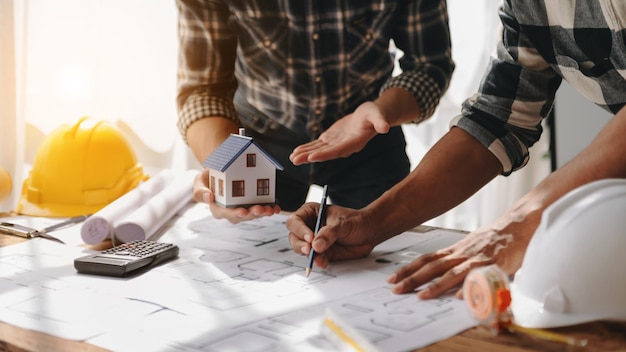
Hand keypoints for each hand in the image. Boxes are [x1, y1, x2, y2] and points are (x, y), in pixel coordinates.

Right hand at [193, 169, 280, 223]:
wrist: (219, 172)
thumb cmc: (208, 178)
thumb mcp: (199, 181)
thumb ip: (200, 190)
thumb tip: (209, 197)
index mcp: (217, 208)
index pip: (225, 213)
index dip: (234, 213)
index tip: (242, 211)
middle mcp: (230, 211)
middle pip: (242, 216)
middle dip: (252, 214)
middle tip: (260, 209)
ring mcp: (242, 208)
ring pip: (253, 214)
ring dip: (262, 213)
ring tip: (270, 209)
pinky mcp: (251, 204)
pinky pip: (261, 209)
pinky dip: (269, 209)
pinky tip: (275, 208)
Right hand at [286, 202, 375, 269]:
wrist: (369, 232)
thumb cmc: (356, 221)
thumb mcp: (342, 223)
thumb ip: (329, 233)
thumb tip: (316, 245)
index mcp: (310, 213)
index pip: (295, 221)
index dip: (300, 230)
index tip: (310, 238)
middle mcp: (309, 227)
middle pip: (294, 237)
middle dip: (300, 245)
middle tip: (310, 250)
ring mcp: (314, 241)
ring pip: (302, 250)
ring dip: (309, 255)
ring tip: (319, 258)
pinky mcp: (321, 253)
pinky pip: (314, 259)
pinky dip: (318, 262)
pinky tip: (324, 262)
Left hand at [290, 101, 389, 164]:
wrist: (370, 116)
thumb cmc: (375, 114)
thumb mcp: (377, 114)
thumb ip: (380, 122)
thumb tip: (385, 127)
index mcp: (354, 142)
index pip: (337, 150)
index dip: (324, 154)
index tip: (312, 157)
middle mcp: (344, 146)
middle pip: (325, 153)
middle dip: (310, 156)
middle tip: (295, 160)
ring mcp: (336, 143)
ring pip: (318, 150)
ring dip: (305, 154)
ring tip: (292, 158)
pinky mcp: (331, 139)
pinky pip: (317, 145)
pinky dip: (307, 148)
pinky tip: (296, 152)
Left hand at [386, 212, 538, 298]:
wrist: (519, 224)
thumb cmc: (495, 238)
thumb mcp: (471, 246)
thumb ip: (458, 259)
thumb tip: (443, 273)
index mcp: (455, 250)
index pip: (427, 259)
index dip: (409, 269)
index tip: (393, 278)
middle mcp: (462, 253)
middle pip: (433, 266)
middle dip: (413, 278)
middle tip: (396, 289)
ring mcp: (477, 259)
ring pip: (452, 273)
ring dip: (436, 286)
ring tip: (421, 296)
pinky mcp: (494, 264)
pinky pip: (480, 277)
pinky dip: (469, 287)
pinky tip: (460, 298)